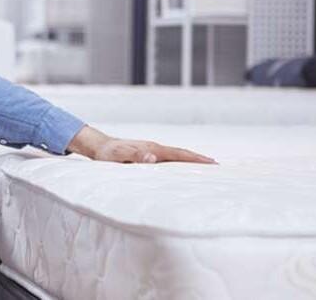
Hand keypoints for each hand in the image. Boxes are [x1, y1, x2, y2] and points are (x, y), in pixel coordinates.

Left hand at [66, 126, 216, 164]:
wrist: (98, 146)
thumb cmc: (107, 154)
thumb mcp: (118, 156)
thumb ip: (134, 156)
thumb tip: (152, 158)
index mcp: (152, 149)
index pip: (178, 154)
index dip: (195, 159)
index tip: (211, 163)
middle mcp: (155, 148)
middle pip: (182, 154)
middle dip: (199, 159)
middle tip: (217, 166)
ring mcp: (152, 150)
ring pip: (176, 156)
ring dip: (190, 161)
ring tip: (206, 167)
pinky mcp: (148, 154)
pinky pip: (168, 159)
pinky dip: (180, 162)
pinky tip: (183, 169)